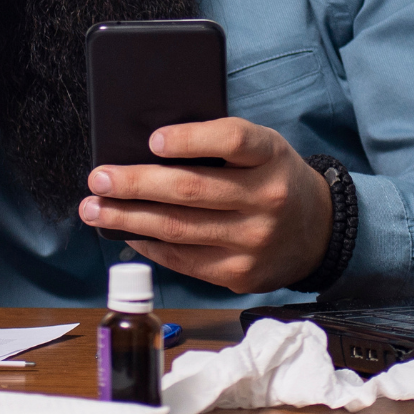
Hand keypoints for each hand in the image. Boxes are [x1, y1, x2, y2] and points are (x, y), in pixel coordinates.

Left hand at [78, 119, 332, 294]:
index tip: (152, 140)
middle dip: (136, 184)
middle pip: (191, 190)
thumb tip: (148, 150)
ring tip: (95, 208)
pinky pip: (184, 259)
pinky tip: (127, 231)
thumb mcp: (264, 148)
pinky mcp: (239, 273)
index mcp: (271, 156)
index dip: (190, 139)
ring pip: (179, 228)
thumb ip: (220, 145)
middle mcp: (265, 199)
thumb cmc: (274, 177)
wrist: (318, 232)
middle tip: (99, 178)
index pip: (232, 141)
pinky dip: (149, 244)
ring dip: (129, 218)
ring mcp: (252, 241)